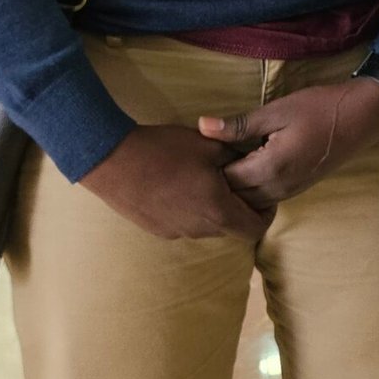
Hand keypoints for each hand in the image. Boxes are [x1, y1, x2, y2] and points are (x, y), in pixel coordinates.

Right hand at [79, 124, 272, 241]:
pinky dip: (190, 210)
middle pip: (232, 228)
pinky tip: (179, 186)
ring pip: (207, 226)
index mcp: (217, 210)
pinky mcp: (157, 230)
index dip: (266, 214)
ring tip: (205, 180)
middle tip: (235, 181)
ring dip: (213, 209)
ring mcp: (176, 232)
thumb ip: (237, 156)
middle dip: (239, 208)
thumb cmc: (165, 150)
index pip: (256, 229)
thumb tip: (252, 159)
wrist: (113, 161)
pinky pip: (184, 224)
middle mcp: (199, 229)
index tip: (263, 194)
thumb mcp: (209, 145)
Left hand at [198, 76, 378, 210]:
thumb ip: (239, 124)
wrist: (361, 117)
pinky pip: (266, 198)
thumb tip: (202, 127)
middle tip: (211, 158)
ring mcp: (290, 192)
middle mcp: (279, 188)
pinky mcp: (297, 189)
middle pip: (236, 198)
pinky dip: (252, 188)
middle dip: (220, 183)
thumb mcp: (276, 111)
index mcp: (270, 168)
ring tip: (228, 163)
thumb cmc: (318, 108)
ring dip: (237, 188)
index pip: (226, 182)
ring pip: (251, 202)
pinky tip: (249, 166)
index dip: (210, 169)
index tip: (203, 151)